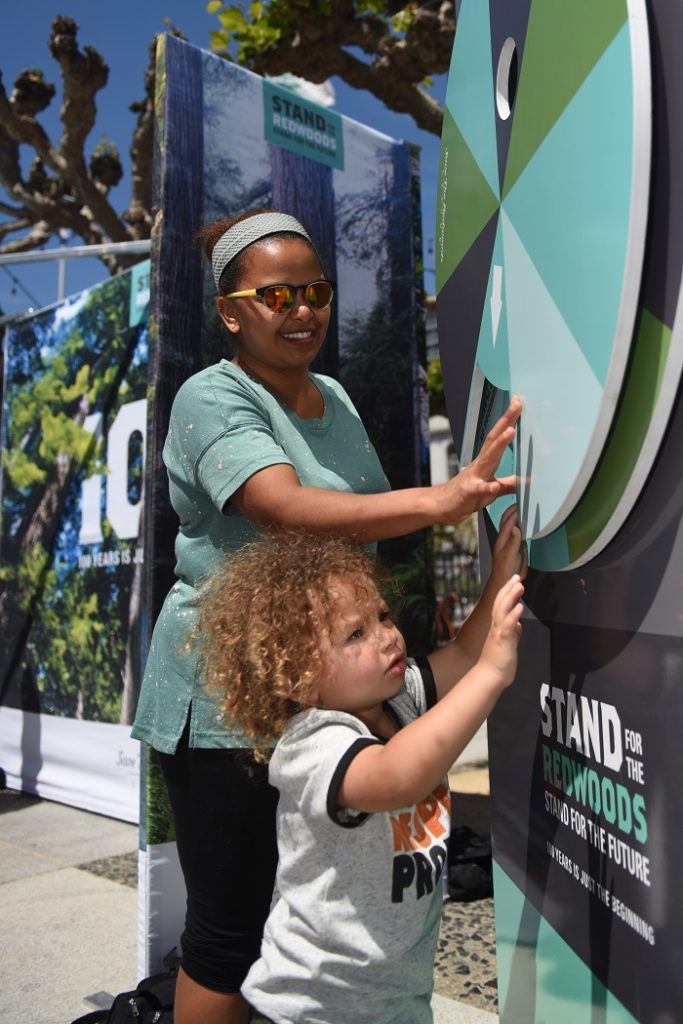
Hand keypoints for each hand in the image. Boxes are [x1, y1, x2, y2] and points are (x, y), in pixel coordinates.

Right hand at [437, 397, 520, 523]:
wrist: (439, 506)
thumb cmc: (465, 496)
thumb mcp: (490, 489)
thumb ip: (508, 484)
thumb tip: (527, 480)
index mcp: (485, 462)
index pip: (498, 437)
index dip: (508, 420)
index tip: (518, 403)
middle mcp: (479, 465)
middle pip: (493, 440)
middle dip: (506, 421)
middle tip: (517, 404)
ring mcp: (474, 478)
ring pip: (488, 459)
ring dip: (499, 445)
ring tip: (510, 431)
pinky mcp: (469, 494)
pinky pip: (480, 490)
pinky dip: (488, 487)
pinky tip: (495, 485)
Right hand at [479, 574, 523, 687]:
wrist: (489, 678)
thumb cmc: (498, 664)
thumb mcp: (509, 645)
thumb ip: (513, 634)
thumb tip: (518, 626)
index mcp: (498, 627)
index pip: (502, 605)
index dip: (508, 592)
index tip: (514, 581)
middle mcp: (496, 627)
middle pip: (501, 603)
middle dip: (508, 588)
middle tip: (516, 576)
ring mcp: (498, 633)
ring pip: (503, 610)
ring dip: (511, 596)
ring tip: (519, 584)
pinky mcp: (502, 641)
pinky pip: (507, 625)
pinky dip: (513, 614)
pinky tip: (519, 606)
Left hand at [491, 504, 527, 585]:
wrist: (505, 581)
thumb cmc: (504, 569)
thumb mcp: (510, 556)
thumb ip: (513, 542)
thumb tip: (517, 527)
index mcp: (502, 538)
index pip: (508, 520)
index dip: (515, 510)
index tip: (523, 501)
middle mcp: (506, 537)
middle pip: (509, 519)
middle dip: (515, 508)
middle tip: (525, 499)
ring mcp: (512, 540)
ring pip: (515, 524)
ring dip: (519, 515)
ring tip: (527, 506)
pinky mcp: (518, 545)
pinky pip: (520, 531)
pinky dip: (524, 524)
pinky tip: (528, 521)